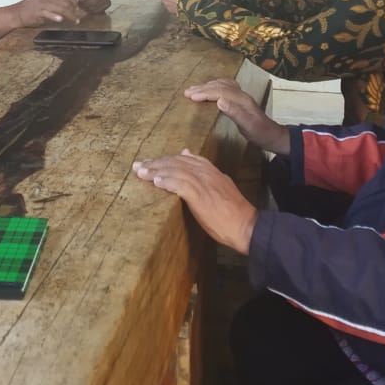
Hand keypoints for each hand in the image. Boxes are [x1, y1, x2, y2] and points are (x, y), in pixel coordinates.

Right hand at [11, 0, 82, 27]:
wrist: (17, 13)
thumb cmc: (32, 7)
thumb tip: (71, 3)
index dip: (74, 0)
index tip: (77, 7)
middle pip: (65, 1)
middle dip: (74, 9)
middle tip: (77, 15)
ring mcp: (41, 2)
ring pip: (61, 8)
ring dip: (70, 16)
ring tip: (74, 21)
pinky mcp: (38, 11)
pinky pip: (50, 14)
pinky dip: (56, 17)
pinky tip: (61, 20)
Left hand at [133, 149, 256, 253]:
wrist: (246, 225)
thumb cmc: (233, 212)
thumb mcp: (221, 187)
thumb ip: (207, 176)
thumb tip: (193, 165)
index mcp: (211, 170)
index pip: (184, 159)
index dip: (166, 159)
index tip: (151, 162)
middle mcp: (206, 172)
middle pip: (176, 162)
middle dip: (156, 163)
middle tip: (138, 165)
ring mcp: (203, 182)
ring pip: (175, 171)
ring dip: (155, 171)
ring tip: (140, 172)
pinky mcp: (200, 194)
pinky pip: (179, 184)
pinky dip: (166, 181)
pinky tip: (155, 182)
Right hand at [186, 79, 289, 155]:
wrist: (274, 135)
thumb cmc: (261, 133)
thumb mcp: (248, 126)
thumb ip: (234, 113)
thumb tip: (219, 101)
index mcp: (241, 100)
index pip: (220, 92)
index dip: (205, 93)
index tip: (191, 97)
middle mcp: (241, 95)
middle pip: (219, 86)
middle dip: (202, 88)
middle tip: (187, 92)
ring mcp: (241, 96)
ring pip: (222, 85)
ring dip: (207, 86)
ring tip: (193, 90)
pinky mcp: (240, 100)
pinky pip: (225, 87)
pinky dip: (215, 86)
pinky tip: (210, 89)